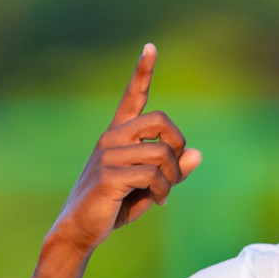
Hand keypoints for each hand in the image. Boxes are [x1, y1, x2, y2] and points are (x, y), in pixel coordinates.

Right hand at [49, 43, 203, 250]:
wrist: (81, 230)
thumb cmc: (115, 206)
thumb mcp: (150, 186)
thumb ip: (172, 170)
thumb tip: (196, 153)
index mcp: (118, 136)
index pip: (132, 98)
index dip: (142, 72)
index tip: (151, 47)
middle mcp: (111, 139)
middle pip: (161, 121)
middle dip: (178, 145)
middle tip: (174, 171)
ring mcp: (108, 156)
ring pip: (161, 153)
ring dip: (172, 178)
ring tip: (163, 194)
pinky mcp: (109, 176)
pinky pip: (152, 174)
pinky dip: (163, 190)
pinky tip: (157, 201)